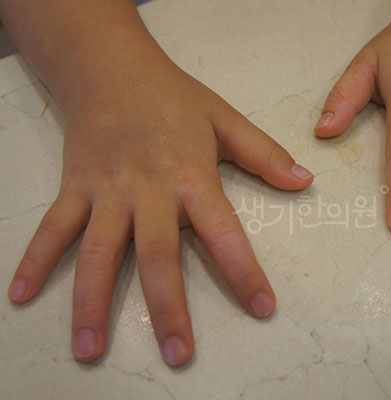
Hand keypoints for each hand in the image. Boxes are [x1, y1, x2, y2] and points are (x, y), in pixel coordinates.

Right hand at [7, 62, 313, 365]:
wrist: (110, 67)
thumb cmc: (173, 97)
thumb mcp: (225, 119)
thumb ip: (265, 154)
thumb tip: (305, 181)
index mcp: (191, 176)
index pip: (223, 231)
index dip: (244, 271)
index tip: (262, 308)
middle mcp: (147, 190)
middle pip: (157, 255)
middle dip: (167, 307)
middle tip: (179, 353)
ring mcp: (106, 191)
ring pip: (98, 252)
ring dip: (92, 301)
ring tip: (90, 348)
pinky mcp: (74, 187)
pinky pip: (53, 228)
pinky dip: (36, 260)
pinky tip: (21, 295)